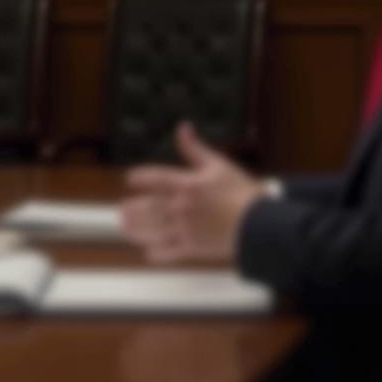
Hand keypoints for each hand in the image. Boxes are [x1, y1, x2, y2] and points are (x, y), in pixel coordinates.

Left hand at [119, 122, 265, 263]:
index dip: (140, 177)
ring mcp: (185, 229)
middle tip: (121, 211)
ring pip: (153, 230)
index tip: (131, 179)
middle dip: (132, 209)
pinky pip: (170, 252)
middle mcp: (181, 207)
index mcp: (187, 184)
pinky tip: (149, 253)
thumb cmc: (242, 193)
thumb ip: (195, 148)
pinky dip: (157, 254)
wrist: (261, 224)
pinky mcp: (194, 247)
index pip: (155, 178)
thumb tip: (182, 128)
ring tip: (126, 229)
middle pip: (148, 207)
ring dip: (137, 230)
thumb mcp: (218, 165)